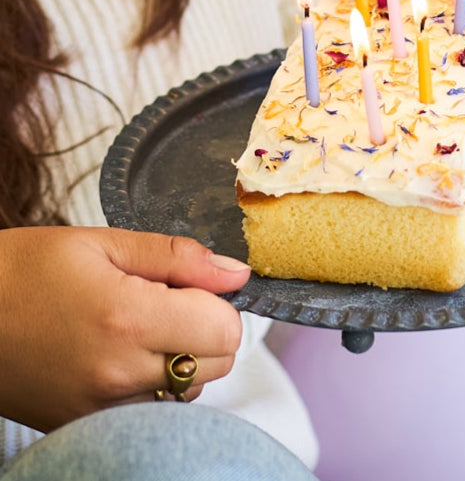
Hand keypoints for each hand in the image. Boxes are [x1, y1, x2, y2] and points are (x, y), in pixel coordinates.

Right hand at [0, 226, 249, 431]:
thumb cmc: (25, 269)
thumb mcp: (103, 242)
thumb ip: (179, 257)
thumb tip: (237, 275)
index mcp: (128, 318)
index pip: (225, 330)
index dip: (217, 302)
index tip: (187, 285)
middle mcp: (119, 372)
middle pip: (216, 363)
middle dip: (206, 328)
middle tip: (163, 302)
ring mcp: (100, 407)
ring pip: (188, 391)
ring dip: (182, 358)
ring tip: (138, 327)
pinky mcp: (81, 424)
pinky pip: (150, 410)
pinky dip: (152, 384)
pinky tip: (121, 355)